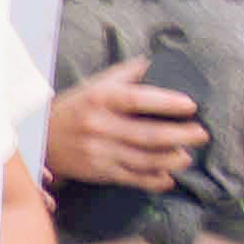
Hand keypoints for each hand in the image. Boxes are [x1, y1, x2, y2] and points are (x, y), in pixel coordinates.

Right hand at [46, 58, 207, 191]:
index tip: (191, 105)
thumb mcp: (94, 84)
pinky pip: (131, 178)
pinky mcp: (98, 171)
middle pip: (147, 134)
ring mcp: (98, 151)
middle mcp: (98, 125)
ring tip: (188, 157)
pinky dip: (152, 181)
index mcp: (100, 98)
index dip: (166, 102)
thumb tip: (155, 62)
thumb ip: (125, 73)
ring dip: (171, 160)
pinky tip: (168, 179)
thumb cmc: (74, 107)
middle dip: (180, 135)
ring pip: (143, 159)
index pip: (137, 99)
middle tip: (202, 134)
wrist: (41, 138)